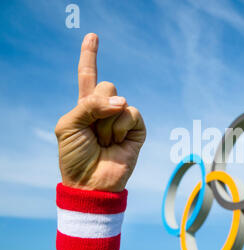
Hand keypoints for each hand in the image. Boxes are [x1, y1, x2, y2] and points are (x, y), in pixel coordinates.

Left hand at [55, 33, 145, 191]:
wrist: (91, 182)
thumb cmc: (75, 156)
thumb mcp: (68, 125)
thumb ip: (89, 105)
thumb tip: (123, 102)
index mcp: (85, 106)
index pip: (88, 75)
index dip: (90, 56)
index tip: (92, 36)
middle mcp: (105, 109)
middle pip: (107, 85)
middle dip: (97, 105)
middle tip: (93, 130)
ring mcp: (123, 118)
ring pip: (119, 101)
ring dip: (106, 124)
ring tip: (104, 142)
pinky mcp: (137, 129)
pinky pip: (131, 114)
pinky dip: (120, 128)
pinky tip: (117, 143)